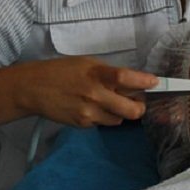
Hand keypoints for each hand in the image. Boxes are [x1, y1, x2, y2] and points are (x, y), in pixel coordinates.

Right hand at [14, 57, 158, 127]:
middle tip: (137, 100)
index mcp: (96, 74)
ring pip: (120, 119)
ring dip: (120, 112)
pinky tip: (91, 107)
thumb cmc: (61, 72)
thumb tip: (134, 82)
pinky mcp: (83, 124)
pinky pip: (103, 123)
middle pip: (132, 110)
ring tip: (107, 102)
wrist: (34, 88)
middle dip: (139, 107)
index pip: (126, 78)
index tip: (155, 82)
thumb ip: (109, 74)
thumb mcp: (87, 64)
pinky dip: (103, 117)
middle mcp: (95, 95)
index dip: (144, 82)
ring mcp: (89, 112)